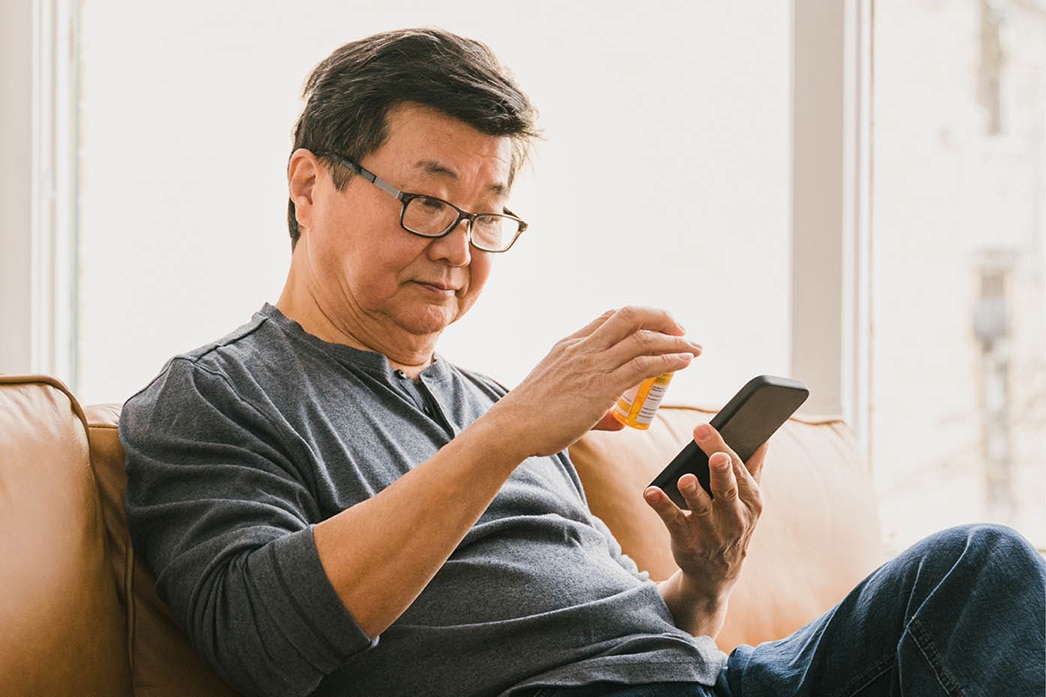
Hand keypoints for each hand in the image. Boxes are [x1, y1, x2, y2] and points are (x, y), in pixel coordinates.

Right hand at [490, 306, 701, 457]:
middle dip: (661, 317)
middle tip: (681, 329)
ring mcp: (593, 365)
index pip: (609, 318)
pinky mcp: (602, 386)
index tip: (657, 326)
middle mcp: (583, 348)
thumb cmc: (530, 420)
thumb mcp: (559, 398)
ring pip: (643, 339)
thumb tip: (619, 419)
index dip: (638, 317)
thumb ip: (594, 406)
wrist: (512, 429)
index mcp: (569, 345)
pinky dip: (669, 360)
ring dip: (674, 341)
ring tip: (694, 348)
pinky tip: (684, 362)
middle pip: (630, 316)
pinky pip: (644, 365)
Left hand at [643, 423, 764, 636]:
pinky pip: (674, 522)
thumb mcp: (748, 502)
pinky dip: (662, 507)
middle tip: (715, 455)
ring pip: (701, 509)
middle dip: (721, 472)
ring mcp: (710, 533)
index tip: (705, 428)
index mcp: (750, 502)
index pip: (739, 472)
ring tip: (685, 478)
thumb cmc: (731, 524)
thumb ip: (752, 469)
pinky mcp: (688, 543)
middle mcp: (734, 518)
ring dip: (693, 493)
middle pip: (726, 490)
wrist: (717, 574)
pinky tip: (651, 493)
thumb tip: (763, 438)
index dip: (723, 448)